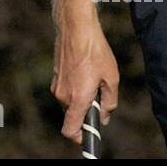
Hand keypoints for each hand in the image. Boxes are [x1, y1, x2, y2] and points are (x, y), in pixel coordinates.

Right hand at [52, 11, 118, 145]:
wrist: (75, 28)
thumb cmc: (95, 51)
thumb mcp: (111, 78)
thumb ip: (109, 101)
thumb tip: (104, 116)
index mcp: (77, 99)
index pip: (70, 130)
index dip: (80, 137)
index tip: (89, 135)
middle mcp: (63, 95)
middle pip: (73, 116)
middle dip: (85, 112)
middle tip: (99, 96)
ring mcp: (57, 85)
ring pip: (69, 102)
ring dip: (81, 98)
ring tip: (93, 78)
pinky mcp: (55, 76)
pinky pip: (66, 90)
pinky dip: (75, 88)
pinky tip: (85, 70)